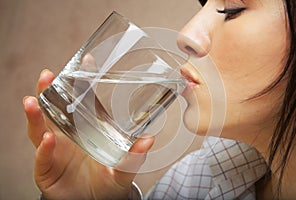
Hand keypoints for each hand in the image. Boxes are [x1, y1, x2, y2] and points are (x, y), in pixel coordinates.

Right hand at [23, 69, 153, 199]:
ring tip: (33, 101)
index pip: (82, 101)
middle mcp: (67, 136)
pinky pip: (42, 157)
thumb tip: (148, 140)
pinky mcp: (46, 168)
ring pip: (40, 128)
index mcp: (86, 130)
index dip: (83, 82)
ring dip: (36, 114)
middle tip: (48, 76)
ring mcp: (54, 151)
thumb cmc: (107, 183)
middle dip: (48, 91)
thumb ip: (133, 157)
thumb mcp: (123, 170)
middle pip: (54, 109)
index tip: (87, 61)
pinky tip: (47, 140)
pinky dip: (43, 149)